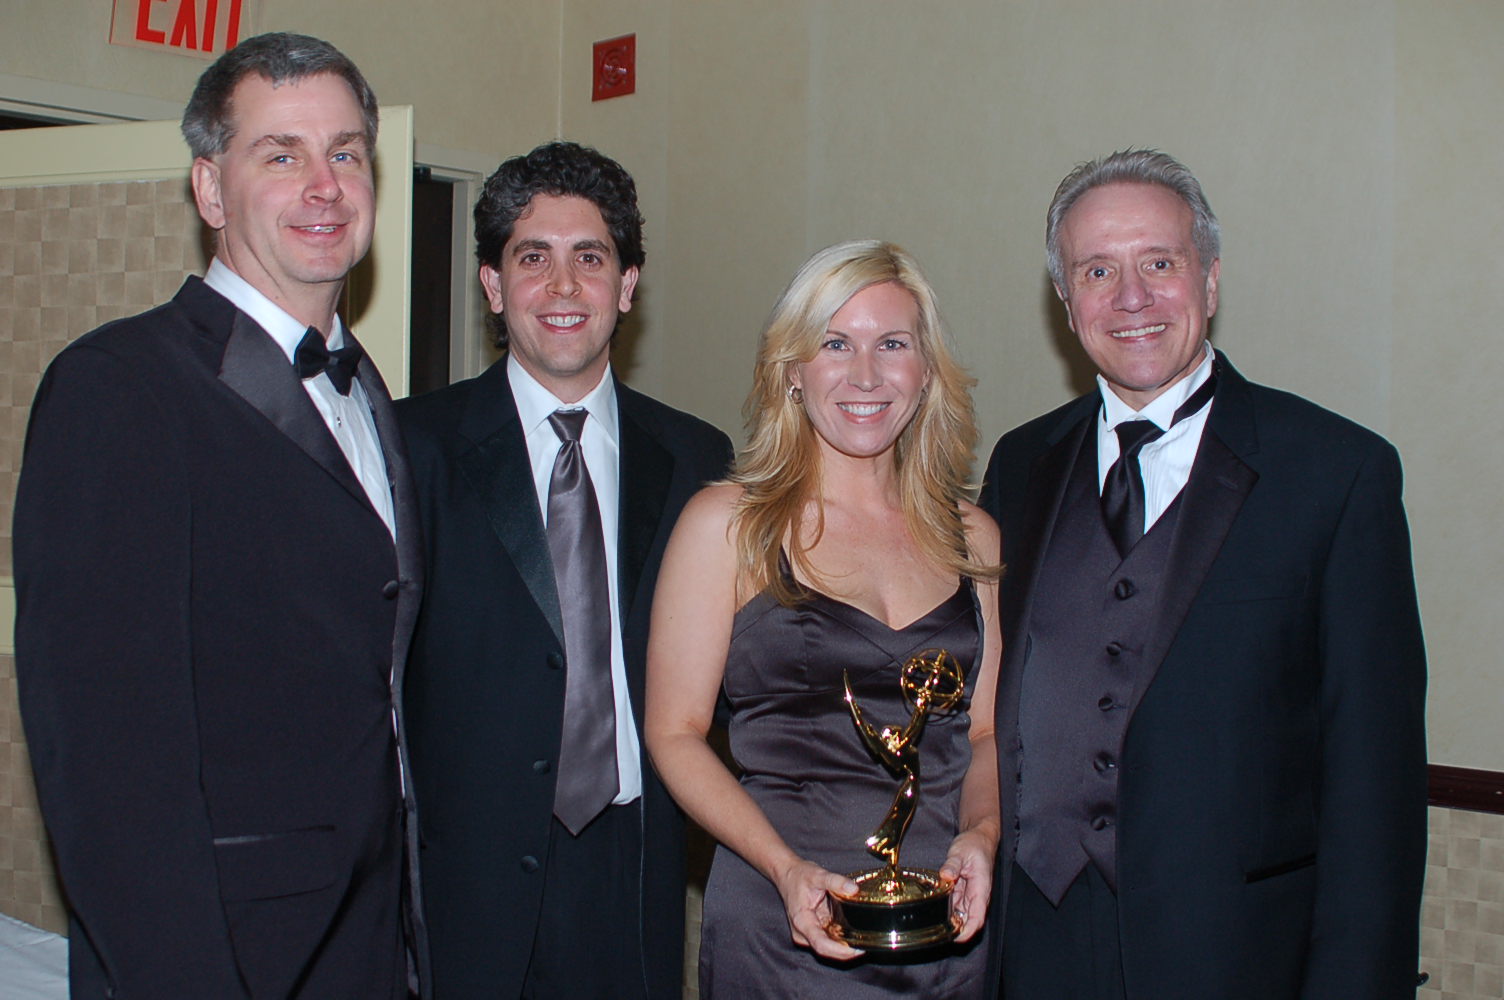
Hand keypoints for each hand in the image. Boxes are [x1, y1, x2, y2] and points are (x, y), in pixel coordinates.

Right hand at [773, 858, 864, 959]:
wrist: (787, 874)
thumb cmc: (799, 875)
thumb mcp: (818, 875)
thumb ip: (836, 881)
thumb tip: (853, 889)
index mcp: (802, 921)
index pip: (822, 944)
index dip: (840, 951)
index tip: (857, 949)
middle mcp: (802, 932)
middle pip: (826, 950)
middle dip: (846, 951)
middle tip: (866, 943)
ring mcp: (805, 934)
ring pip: (827, 948)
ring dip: (843, 947)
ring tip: (862, 940)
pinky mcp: (810, 932)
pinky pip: (826, 941)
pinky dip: (839, 940)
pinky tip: (851, 935)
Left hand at [939, 827, 994, 942]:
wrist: (978, 837)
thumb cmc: (974, 844)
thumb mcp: (961, 851)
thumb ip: (952, 864)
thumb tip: (946, 876)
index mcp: (981, 889)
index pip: (977, 918)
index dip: (967, 931)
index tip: (955, 938)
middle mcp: (976, 896)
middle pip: (967, 920)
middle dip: (954, 929)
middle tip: (936, 931)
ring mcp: (969, 895)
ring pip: (959, 914)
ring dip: (948, 920)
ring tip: (932, 922)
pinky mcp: (962, 891)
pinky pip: (954, 904)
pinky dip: (945, 909)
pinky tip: (934, 909)